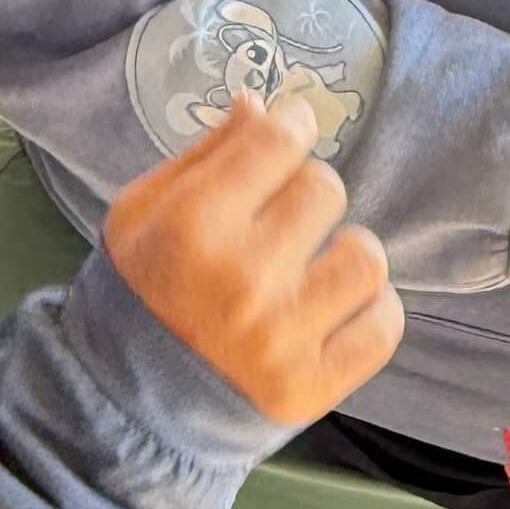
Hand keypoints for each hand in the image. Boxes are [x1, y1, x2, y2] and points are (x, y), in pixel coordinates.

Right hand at [104, 92, 403, 424]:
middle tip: (283, 218)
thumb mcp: (143, 211)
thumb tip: (262, 107)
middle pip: (325, 190)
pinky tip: (337, 307)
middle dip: (306, 194)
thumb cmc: (137, 292)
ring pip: (366, 257)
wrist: (126, 402)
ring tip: (317, 265)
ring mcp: (281, 337)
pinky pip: (383, 327)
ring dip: (347, 252)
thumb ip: (207, 155)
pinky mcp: (311, 387)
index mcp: (192, 226)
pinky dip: (371, 311)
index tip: (289, 133)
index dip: (291, 126)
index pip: (278, 141)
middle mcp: (242, 278)